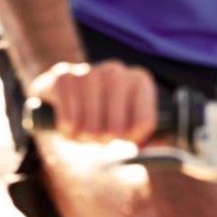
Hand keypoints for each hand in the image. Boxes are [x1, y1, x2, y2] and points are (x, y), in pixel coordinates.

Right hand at [29, 60, 155, 144]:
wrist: (60, 90)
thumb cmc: (99, 110)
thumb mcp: (127, 118)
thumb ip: (145, 134)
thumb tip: (156, 146)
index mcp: (140, 79)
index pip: (144, 124)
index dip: (131, 139)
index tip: (123, 136)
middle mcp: (117, 71)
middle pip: (116, 130)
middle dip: (104, 139)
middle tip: (97, 133)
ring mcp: (89, 72)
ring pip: (91, 128)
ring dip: (84, 136)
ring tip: (81, 128)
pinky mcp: (64, 78)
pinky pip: (70, 121)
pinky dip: (67, 130)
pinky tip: (68, 122)